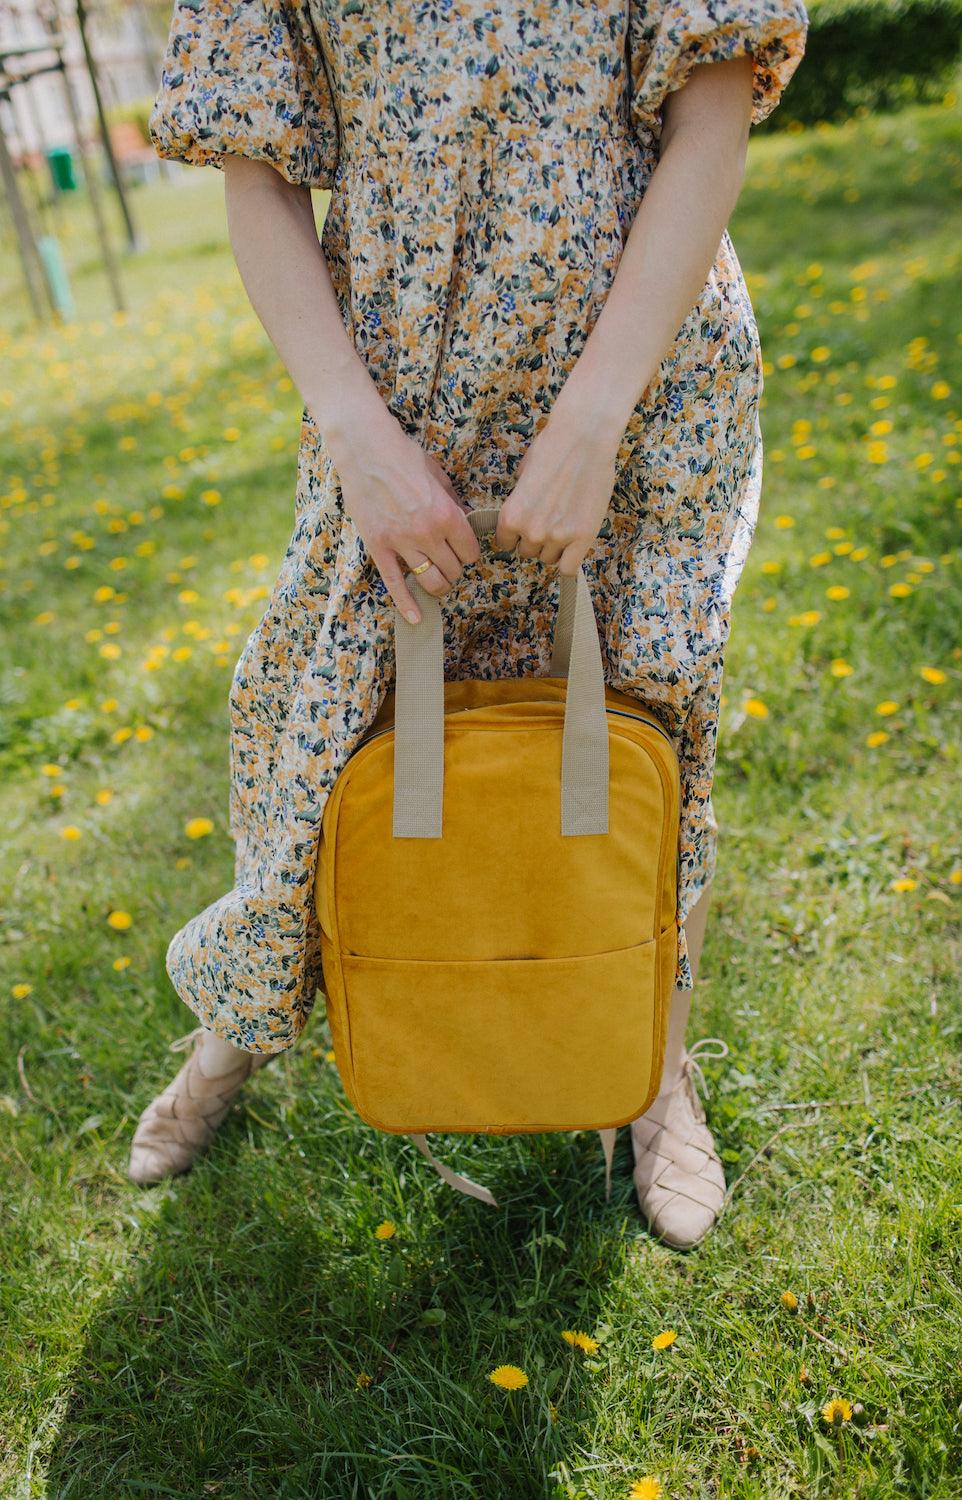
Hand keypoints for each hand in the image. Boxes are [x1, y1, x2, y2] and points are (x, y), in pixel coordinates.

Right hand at [322, 392, 480, 623]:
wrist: (365, 449)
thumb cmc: (404, 456)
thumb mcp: (439, 475)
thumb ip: (453, 503)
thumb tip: (464, 522)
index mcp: (447, 515)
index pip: (470, 553)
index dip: (469, 553)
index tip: (463, 549)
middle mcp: (427, 534)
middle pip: (454, 570)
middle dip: (455, 568)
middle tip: (450, 561)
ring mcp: (401, 544)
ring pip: (431, 582)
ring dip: (439, 585)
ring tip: (438, 581)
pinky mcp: (379, 548)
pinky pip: (395, 584)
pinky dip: (407, 605)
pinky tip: (416, 619)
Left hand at [494, 399, 621, 574]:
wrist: (583, 438)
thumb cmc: (552, 448)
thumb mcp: (522, 475)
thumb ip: (520, 501)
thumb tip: (523, 513)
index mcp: (511, 516)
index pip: (506, 543)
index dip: (517, 535)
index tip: (527, 526)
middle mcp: (531, 531)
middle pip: (528, 553)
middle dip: (536, 540)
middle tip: (551, 521)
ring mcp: (557, 536)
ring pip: (549, 559)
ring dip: (555, 548)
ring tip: (566, 525)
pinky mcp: (582, 538)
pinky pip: (569, 568)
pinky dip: (570, 562)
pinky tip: (574, 548)